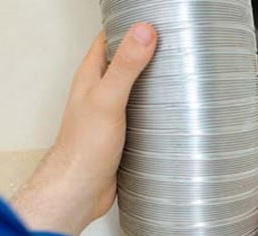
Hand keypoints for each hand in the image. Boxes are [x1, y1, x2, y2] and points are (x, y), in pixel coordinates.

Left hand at [12, 24, 156, 235]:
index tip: (152, 20)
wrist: (78, 192)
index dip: (128, 27)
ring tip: (179, 77)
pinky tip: (171, 117)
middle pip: (124, 65)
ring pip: (133, 93)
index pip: (108, 40)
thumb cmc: (82, 150)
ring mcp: (109, 117)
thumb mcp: (107, 100)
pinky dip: (154, 115)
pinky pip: (140, 119)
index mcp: (90, 78)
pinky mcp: (120, 139)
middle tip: (173, 46)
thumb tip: (143, 32)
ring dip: (153, 86)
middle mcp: (98, 94)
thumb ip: (125, 66)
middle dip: (146, 55)